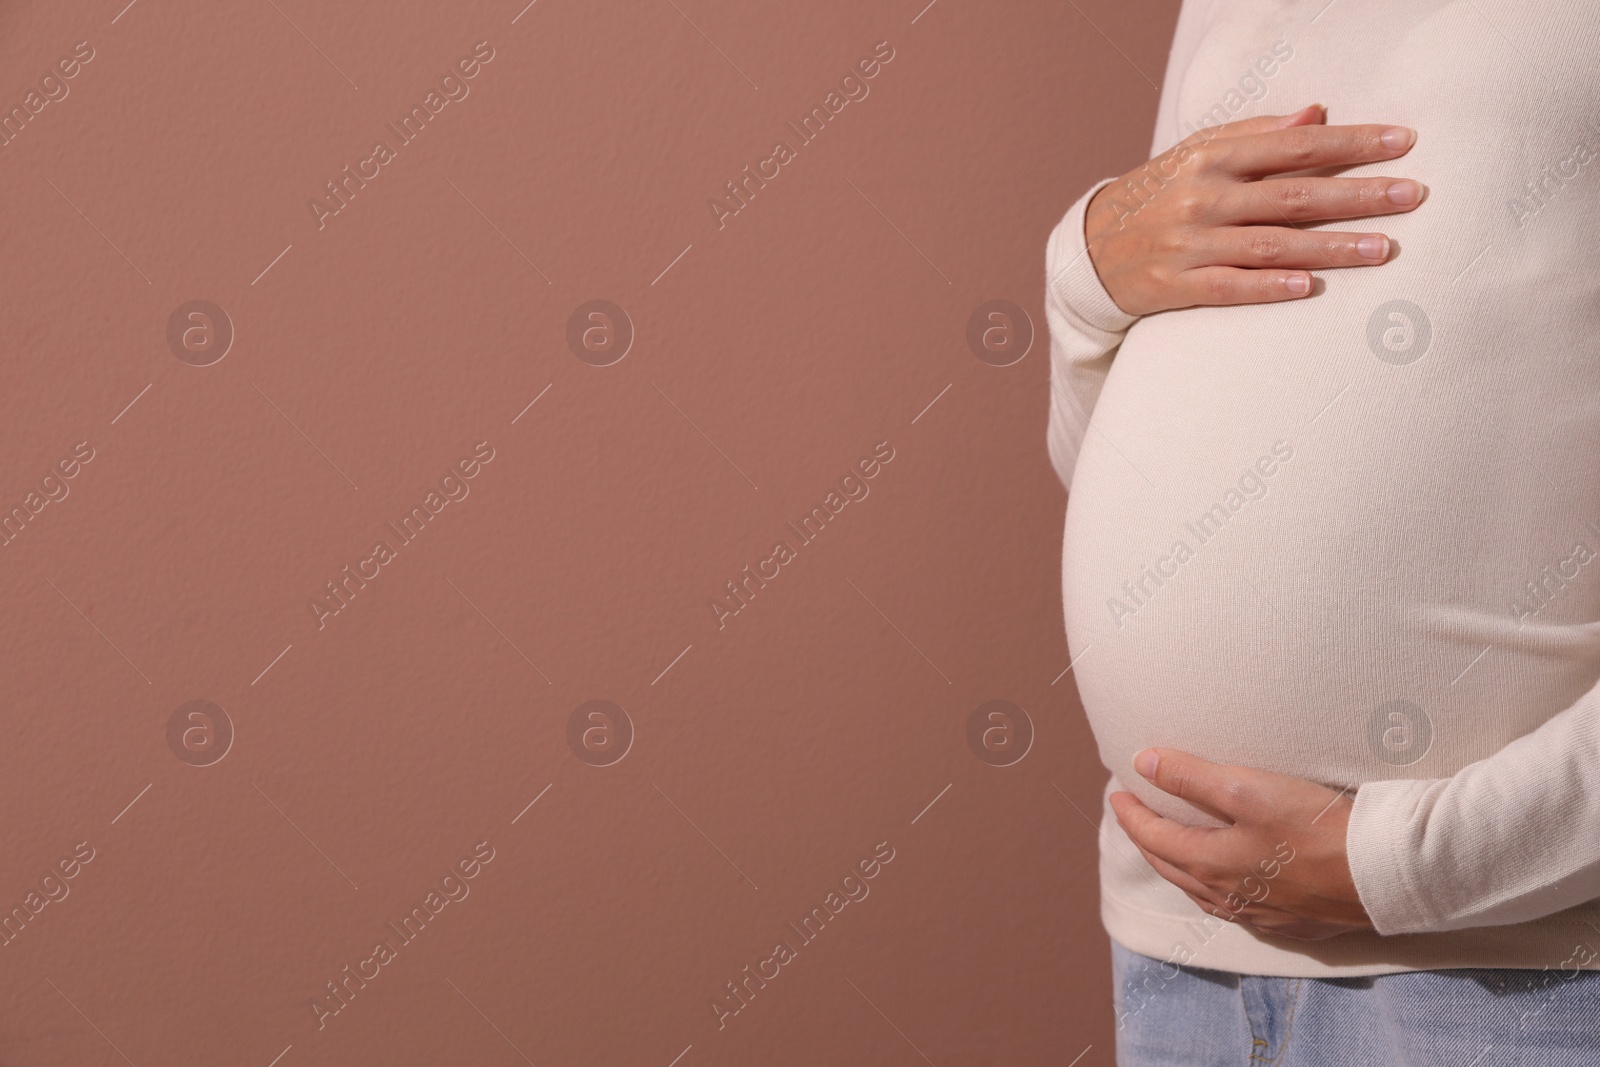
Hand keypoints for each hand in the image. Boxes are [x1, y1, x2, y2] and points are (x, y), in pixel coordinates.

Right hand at [1085, 104, 1425, 315]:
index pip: (1294, 145)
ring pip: (1270, 244)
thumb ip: (1257, 135)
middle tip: (1412, 195)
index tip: (1402, 143)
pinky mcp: (1173, 287)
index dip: (1350, 143)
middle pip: (1292, 195)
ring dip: (1331, 247)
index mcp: (1212, 157)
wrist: (1091, 248)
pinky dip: (1268, 286)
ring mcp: (1187, 244)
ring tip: (1383, 249)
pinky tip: (1310, 287)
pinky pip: (1228, 287)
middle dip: (1357, 195)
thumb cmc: (1159, 195)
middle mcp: (1201, 197)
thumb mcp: (1199, 154)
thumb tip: (1318, 113)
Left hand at [1109, 748, 1372, 940]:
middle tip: (1135, 817)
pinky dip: (1215, 889)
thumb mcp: (1248, 790)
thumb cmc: (1317, 828)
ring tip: (1171, 846)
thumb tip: (1142, 763)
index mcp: (1211, 865)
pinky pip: (1236, 909)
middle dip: (1148, 841)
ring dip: (1179, 867)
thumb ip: (1191, 777)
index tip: (1117, 793)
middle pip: (1172, 868)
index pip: (1154, 838)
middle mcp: (1229, 897)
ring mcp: (1261, 915)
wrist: (1384, 875)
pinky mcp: (1292, 923)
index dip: (1132, 814)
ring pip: (1202, 893)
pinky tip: (1227, 883)